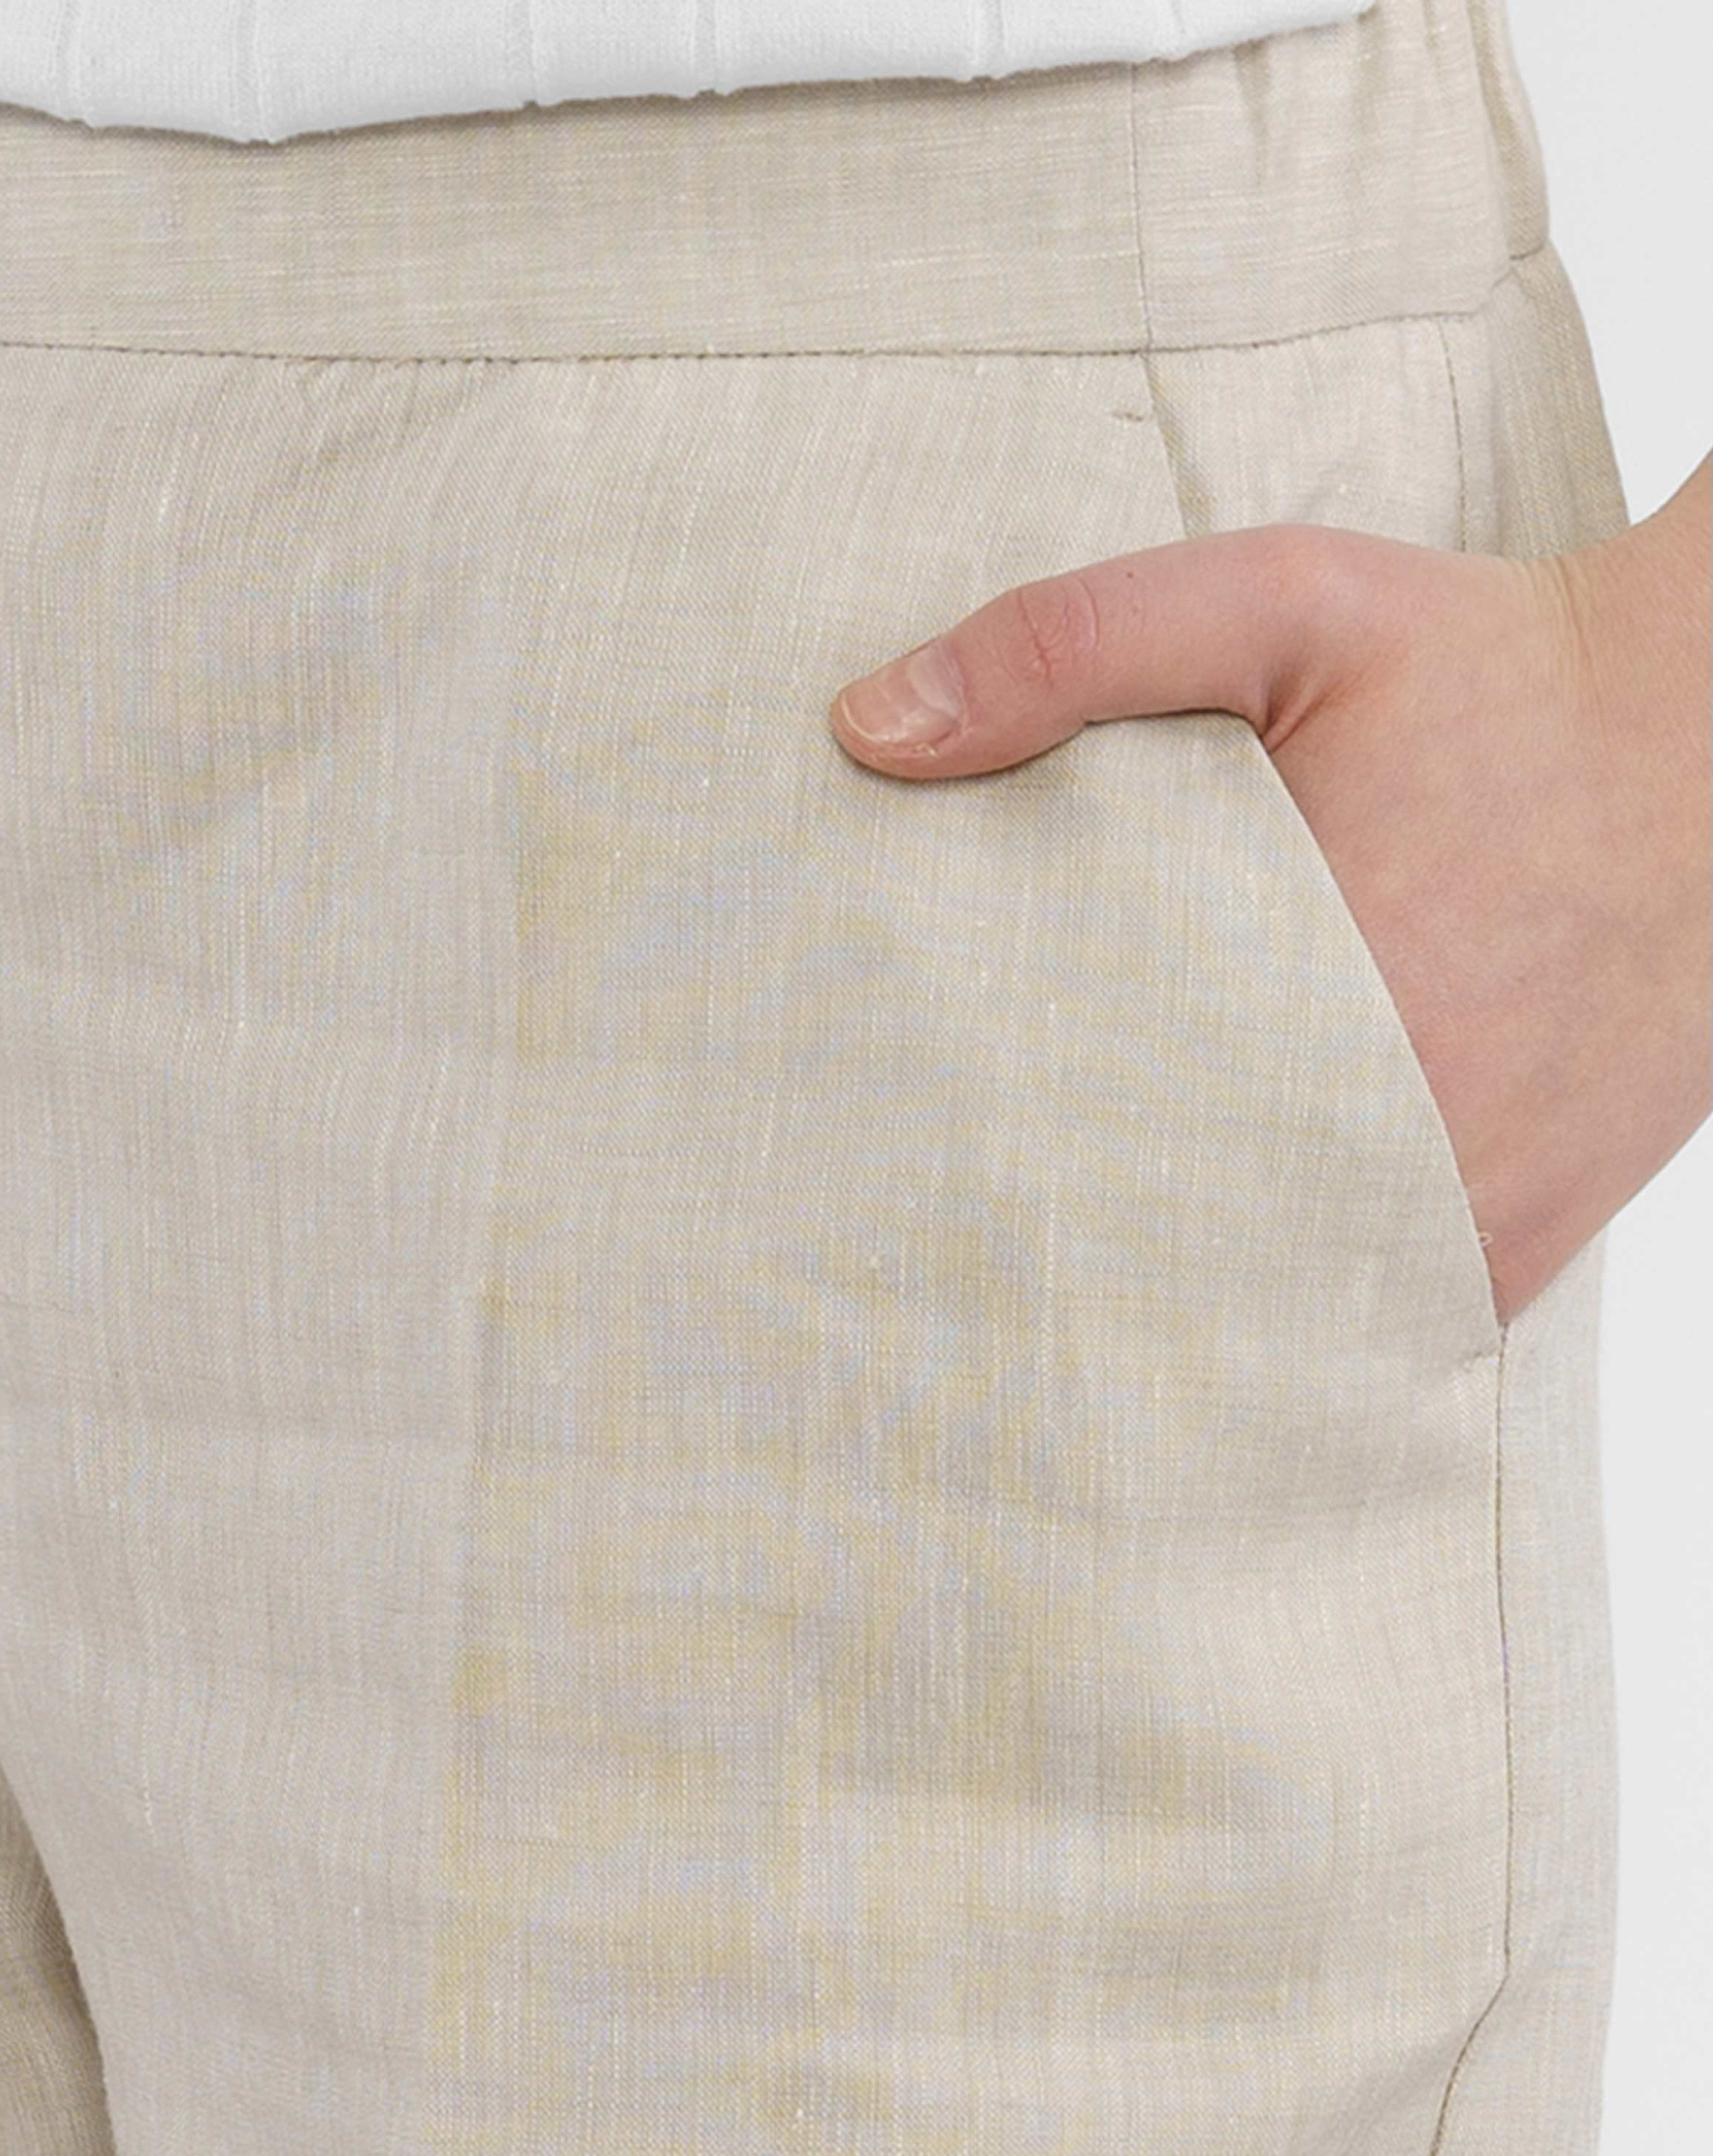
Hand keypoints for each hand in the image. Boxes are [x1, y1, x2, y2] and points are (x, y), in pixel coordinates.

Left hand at [828, 457, 1711, 1331]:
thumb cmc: (1500, 674)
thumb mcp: (1283, 603)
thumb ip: (1072, 647)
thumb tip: (864, 729)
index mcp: (1306, 1002)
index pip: (1076, 1145)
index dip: (971, 1171)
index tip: (885, 1175)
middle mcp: (1392, 1144)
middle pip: (1157, 1257)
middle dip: (1048, 1252)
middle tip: (931, 1253)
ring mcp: (1460, 1216)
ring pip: (1258, 1318)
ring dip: (1162, 1306)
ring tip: (1039, 1302)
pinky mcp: (1515, 1245)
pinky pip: (1367, 1328)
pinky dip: (1283, 1321)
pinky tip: (1193, 1302)